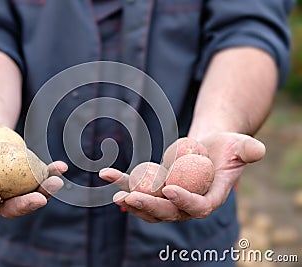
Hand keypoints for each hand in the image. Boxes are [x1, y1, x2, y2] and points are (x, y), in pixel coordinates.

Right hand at [0, 124, 67, 218]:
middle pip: (9, 206)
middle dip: (25, 205)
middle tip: (40, 198)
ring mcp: (10, 187)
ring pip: (29, 194)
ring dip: (44, 190)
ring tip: (56, 181)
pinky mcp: (24, 178)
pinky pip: (39, 178)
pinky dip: (51, 173)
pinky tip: (62, 167)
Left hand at [99, 132, 264, 222]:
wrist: (210, 145)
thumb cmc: (228, 145)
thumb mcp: (241, 144)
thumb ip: (248, 149)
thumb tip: (256, 150)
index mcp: (211, 198)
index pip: (199, 207)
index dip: (184, 202)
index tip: (169, 189)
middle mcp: (189, 202)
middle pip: (168, 212)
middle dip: (149, 206)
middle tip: (130, 198)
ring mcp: (171, 197)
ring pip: (150, 205)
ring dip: (132, 201)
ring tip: (116, 194)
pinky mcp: (158, 187)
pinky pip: (140, 187)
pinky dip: (124, 183)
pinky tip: (108, 178)